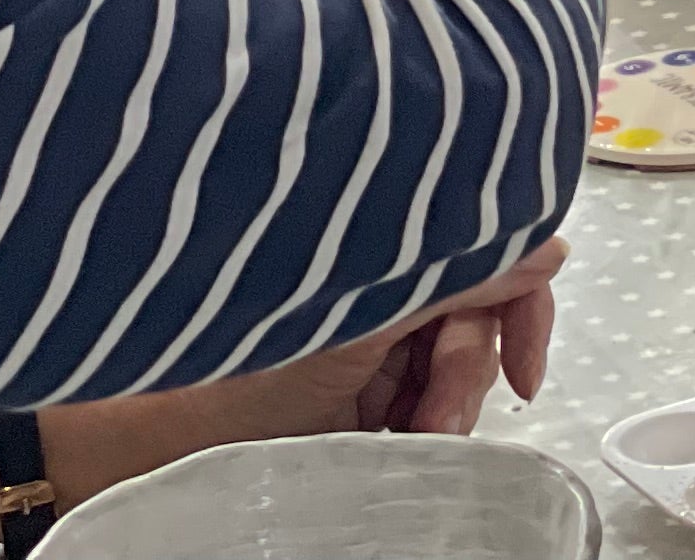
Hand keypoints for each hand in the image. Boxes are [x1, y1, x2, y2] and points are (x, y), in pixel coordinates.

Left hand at [66, 242, 565, 468]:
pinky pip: (421, 404)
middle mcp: (383, 281)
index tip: (523, 370)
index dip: (523, 305)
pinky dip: (414, 426)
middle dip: (465, 376)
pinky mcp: (358, 389)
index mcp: (384, 243)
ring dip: (438, 410)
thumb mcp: (358, 326)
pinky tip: (385, 440)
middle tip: (431, 420)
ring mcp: (371, 338)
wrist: (148, 451)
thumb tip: (545, 243)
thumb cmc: (228, 381)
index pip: (495, 253)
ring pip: (454, 369)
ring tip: (398, 437)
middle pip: (478, 318)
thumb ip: (455, 277)